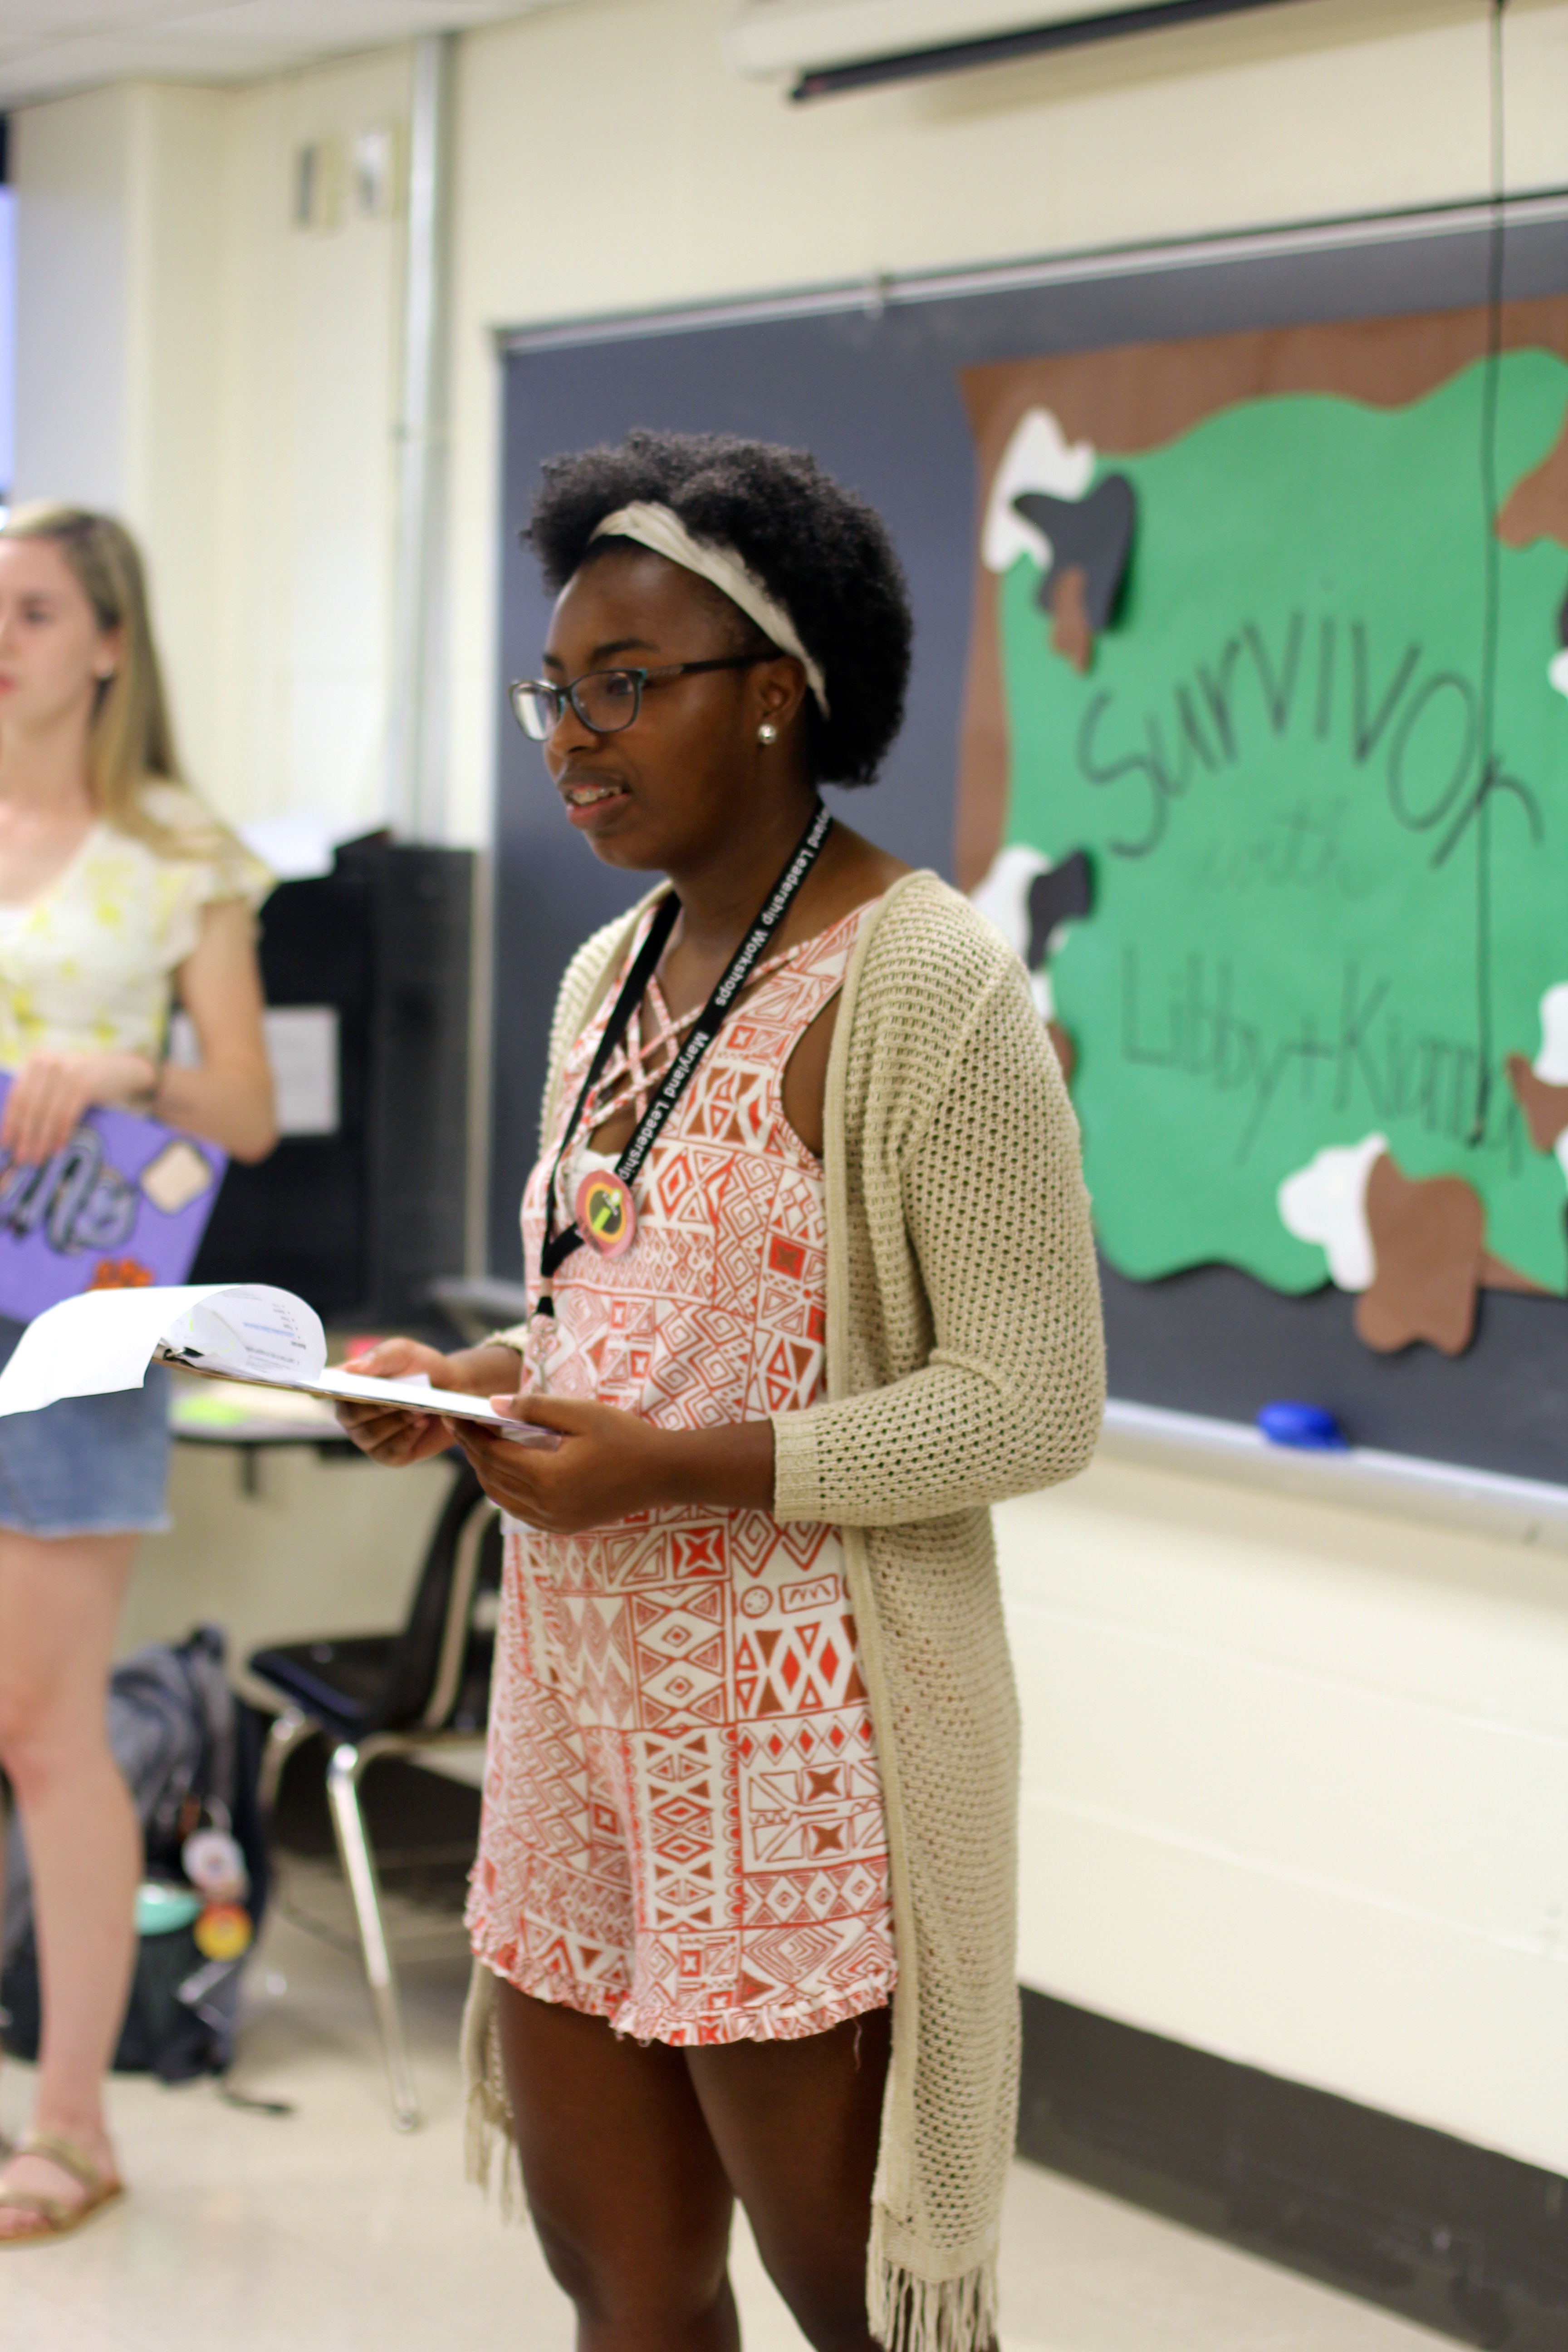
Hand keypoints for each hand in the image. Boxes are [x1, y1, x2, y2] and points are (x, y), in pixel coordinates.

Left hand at [1, 1049, 156, 1164]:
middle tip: (22, 1157)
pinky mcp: (84, 1084)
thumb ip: (36, 1094)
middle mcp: (48, 1063)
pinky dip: (61, 1134)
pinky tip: (57, 1148)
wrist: (119, 1070)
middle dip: (25, 1135)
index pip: (17, 1096)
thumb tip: (16, 1131)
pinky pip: (67, 1115)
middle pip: (30, 1106)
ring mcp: (66, 1072)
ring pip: (48, 1113)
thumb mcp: (55, 1079)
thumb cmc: (83, 1080)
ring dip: (41, 1139)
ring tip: (37, 1158)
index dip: (11, 1122)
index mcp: (35, 1061)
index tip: (6, 1144)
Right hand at [333, 1337, 462, 1466]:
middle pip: (350, 1417)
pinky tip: (421, 1423)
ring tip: (418, 1409)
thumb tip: (348, 1370)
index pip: (329, 1392)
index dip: (327, 1392)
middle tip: (400, 1398)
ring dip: (395, 1421)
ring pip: (369, 1436)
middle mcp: (353, 1415)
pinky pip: (390, 1451)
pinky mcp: (389, 1454)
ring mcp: (369, 1437)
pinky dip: (407, 1437)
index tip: (333, 1389)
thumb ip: (376, 1359)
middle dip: (376, 1407)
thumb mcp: (402, 1352)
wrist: (454, 1387)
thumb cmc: (421, 1367)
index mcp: (348, 1388)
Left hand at [449, 1392, 775, 1531]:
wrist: (663, 1472)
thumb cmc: (625, 1437)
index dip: (472, 1433)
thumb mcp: (581, 1413)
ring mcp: (554, 1520)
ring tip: (477, 1445)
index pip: (493, 1454)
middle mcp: (546, 1505)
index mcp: (547, 1477)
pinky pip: (520, 1510)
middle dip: (473, 1450)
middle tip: (460, 1426)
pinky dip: (505, 1489)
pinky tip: (505, 1470)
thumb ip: (535, 1408)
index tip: (457, 1414)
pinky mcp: (563, 1525)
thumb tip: (492, 1404)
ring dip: (485, 1471)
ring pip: (501, 1497)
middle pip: (492, 1477)